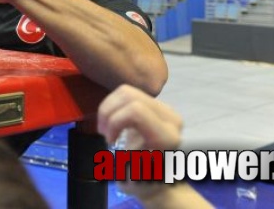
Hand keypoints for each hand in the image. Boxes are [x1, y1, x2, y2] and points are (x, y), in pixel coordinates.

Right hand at [98, 85, 190, 203]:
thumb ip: (128, 157)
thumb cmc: (145, 181)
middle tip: (103, 133)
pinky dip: (113, 106)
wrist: (160, 179)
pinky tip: (112, 122)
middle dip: (108, 112)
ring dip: (108, 108)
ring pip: (126, 91)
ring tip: (106, 127)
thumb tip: (123, 146)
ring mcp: (163, 109)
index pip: (135, 111)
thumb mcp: (133, 174)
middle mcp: (169, 118)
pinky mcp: (155, 106)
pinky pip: (128, 94)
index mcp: (167, 136)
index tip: (109, 141)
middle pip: (128, 95)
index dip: (114, 121)